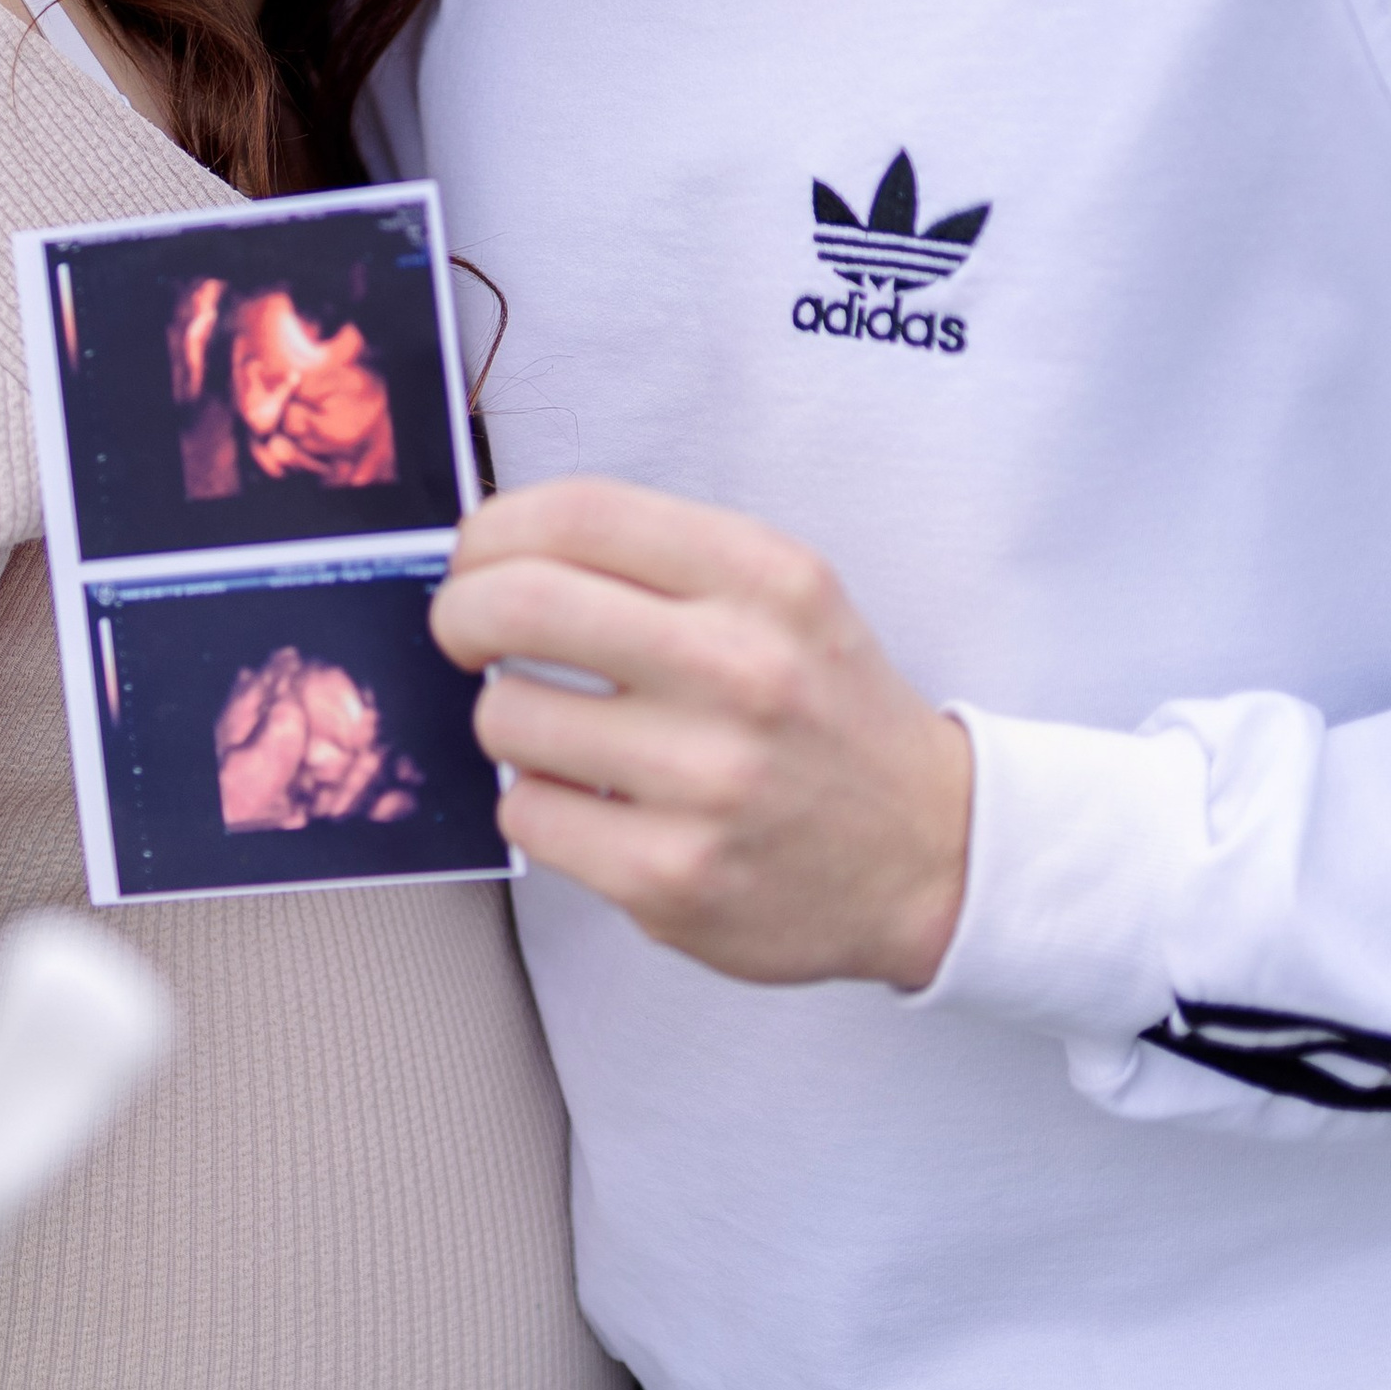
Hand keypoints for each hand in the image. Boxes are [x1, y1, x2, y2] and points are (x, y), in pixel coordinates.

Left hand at [429, 477, 971, 988]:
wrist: (932, 855)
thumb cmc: (825, 714)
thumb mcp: (784, 599)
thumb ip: (660, 563)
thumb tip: (496, 552)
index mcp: (766, 580)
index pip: (579, 513)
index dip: (493, 530)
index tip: (476, 558)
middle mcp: (741, 669)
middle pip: (518, 603)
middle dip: (458, 614)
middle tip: (462, 634)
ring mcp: (706, 780)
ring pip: (507, 715)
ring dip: (507, 721)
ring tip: (561, 734)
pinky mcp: (671, 876)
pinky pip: (527, 811)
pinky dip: (537, 803)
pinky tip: (591, 804)